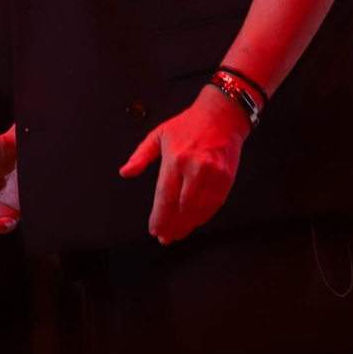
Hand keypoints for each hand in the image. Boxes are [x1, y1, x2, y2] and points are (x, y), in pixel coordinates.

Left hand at [118, 86, 251, 244]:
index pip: (165, 196)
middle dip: (172, 226)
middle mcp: (195, 168)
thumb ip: (140, 156)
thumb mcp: (158, 134)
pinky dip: (204, 217)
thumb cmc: (188, 124)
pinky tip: (195, 223)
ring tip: (177, 234)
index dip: (159, 217)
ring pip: (199, 209)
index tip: (154, 229)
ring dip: (188, 225)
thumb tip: (125, 172)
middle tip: (164, 238)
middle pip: (182, 207)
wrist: (222, 115)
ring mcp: (213, 175)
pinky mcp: (227, 178)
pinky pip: (215, 204)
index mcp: (175, 158)